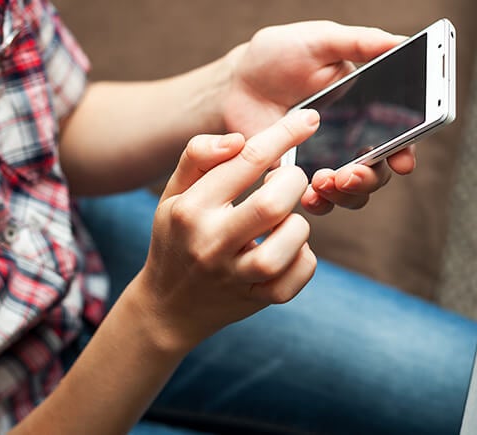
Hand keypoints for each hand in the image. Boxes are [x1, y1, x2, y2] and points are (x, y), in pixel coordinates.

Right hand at [129, 110, 318, 351]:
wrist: (167, 307)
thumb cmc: (176, 239)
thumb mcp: (172, 194)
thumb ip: (198, 157)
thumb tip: (238, 140)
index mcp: (191, 209)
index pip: (246, 160)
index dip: (284, 134)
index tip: (309, 120)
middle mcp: (211, 242)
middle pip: (273, 203)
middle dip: (293, 183)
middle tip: (288, 182)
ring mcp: (235, 276)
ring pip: (291, 241)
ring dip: (298, 225)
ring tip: (283, 223)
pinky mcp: (257, 300)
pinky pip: (300, 274)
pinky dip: (304, 258)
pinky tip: (287, 251)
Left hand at [220, 21, 415, 213]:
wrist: (235, 81)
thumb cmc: (277, 55)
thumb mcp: (319, 40)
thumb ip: (359, 42)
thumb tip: (399, 42)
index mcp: (366, 109)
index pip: (398, 136)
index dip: (405, 152)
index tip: (402, 161)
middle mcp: (350, 140)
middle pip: (378, 173)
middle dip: (369, 178)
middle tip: (349, 173)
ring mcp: (324, 162)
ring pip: (351, 194)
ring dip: (345, 196)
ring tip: (323, 182)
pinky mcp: (296, 176)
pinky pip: (314, 201)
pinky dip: (316, 203)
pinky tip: (306, 194)